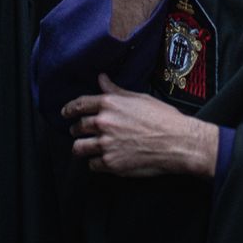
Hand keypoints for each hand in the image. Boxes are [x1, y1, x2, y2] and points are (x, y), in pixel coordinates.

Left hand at [63, 74, 219, 177]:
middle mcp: (103, 123)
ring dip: (81, 147)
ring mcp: (106, 144)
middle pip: (77, 127)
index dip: (69, 109)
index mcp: (109, 104)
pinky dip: (95, 163)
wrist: (177, 141)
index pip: (79, 104)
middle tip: (79, 132)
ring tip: (86, 148)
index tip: (65, 113)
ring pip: (79, 148)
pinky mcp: (111, 163)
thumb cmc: (162, 117)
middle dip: (76, 130)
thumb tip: (101, 78)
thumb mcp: (138, 98)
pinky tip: (102, 160)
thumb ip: (115, 91)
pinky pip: (92, 165)